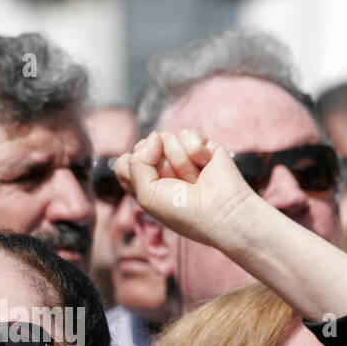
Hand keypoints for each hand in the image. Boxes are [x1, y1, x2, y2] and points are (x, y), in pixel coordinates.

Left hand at [115, 129, 264, 250]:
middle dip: (160, 166)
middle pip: (142, 146)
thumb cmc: (184, 212)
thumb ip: (136, 163)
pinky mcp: (200, 145)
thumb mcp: (146, 196)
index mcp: (143, 182)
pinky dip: (196, 151)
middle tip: (178, 185)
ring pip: (164, 137)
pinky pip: (187, 133)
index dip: (135, 169)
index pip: (124, 161)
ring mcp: (179, 154)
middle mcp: (159, 167)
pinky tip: (206, 165)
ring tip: (194, 179)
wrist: (222, 211)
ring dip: (180, 162)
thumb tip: (155, 135)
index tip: (153, 187)